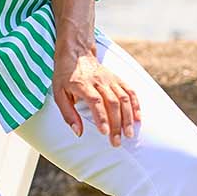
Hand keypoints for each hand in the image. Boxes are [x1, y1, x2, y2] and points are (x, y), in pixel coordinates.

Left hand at [52, 29, 139, 146]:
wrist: (76, 53)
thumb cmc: (65, 76)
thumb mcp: (58, 94)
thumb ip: (68, 114)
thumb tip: (78, 132)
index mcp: (82, 85)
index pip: (96, 102)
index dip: (102, 117)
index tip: (105, 133)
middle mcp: (99, 81)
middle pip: (112, 102)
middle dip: (116, 124)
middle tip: (117, 142)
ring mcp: (110, 79)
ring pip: (123, 98)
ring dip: (128, 117)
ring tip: (129, 134)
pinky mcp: (117, 78)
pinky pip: (130, 91)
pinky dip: (136, 105)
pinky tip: (138, 118)